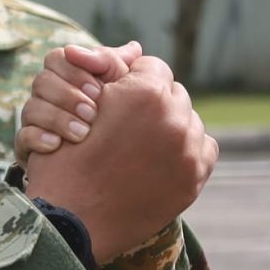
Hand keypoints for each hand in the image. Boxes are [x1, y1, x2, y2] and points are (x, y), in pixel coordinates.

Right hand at [19, 42, 126, 159]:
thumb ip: (122, 70)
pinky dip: (39, 138)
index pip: (56, 59)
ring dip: (58, 119)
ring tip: (82, 134)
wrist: (108, 159)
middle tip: (92, 114)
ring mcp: (35, 120)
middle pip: (42, 81)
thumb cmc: (114, 115)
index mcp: (65, 75)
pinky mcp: (29, 145)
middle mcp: (46, 95)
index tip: (99, 91)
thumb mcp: (121, 90)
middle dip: (68, 97)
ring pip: (31, 108)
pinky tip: (57, 145)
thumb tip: (134, 48)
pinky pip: (22, 136)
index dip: (75, 72)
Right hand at [24, 47, 219, 261]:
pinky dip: (188, 149)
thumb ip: (111, 72)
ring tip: (144, 142)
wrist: (71, 220)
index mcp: (146, 92)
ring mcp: (189, 150)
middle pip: (174, 93)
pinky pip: (203, 148)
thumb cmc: (66, 158)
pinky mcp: (194, 178)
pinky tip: (161, 158)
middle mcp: (175, 118)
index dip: (132, 79)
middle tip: (131, 121)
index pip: (152, 66)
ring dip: (172, 125)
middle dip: (154, 101)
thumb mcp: (79, 103)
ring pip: (189, 120)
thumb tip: (136, 49)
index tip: (119, 95)